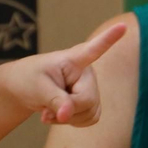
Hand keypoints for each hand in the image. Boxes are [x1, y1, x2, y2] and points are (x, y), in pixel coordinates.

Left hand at [0, 21, 125, 126]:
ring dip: (68, 118)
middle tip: (47, 109)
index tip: (122, 26)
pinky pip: (90, 119)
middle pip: (88, 100)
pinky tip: (61, 114)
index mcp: (74, 60)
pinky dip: (73, 121)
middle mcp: (88, 72)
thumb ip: (54, 100)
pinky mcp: (92, 102)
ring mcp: (92, 87)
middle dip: (67, 109)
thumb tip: (67, 115)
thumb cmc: (29, 80)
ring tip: (51, 109)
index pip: (94, 49)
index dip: (109, 39)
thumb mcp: (38, 89)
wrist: (25, 89)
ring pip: (90, 113)